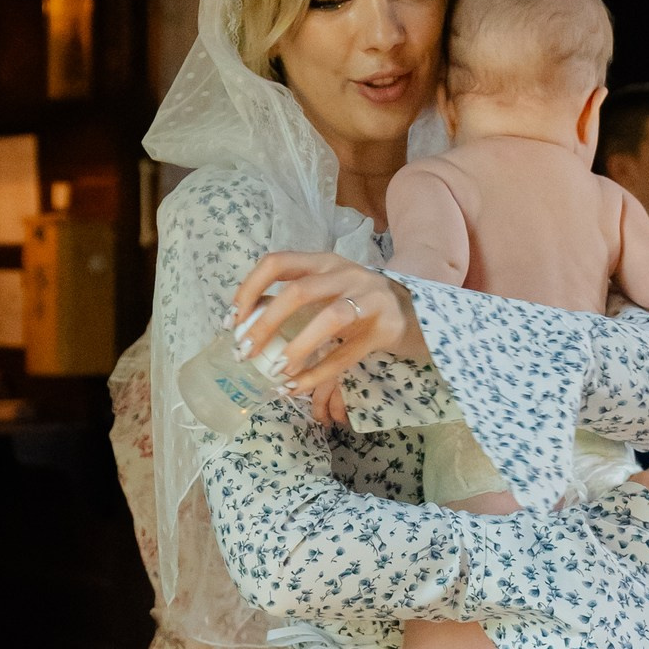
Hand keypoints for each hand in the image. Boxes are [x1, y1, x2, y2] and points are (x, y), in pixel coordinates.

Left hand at [230, 253, 425, 397]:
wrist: (416, 312)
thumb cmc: (360, 303)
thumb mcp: (328, 291)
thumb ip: (294, 300)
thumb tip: (246, 323)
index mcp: (324, 261)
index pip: (277, 263)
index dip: (249, 290)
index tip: (233, 321)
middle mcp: (345, 273)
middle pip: (298, 291)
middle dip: (266, 324)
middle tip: (245, 353)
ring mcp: (369, 298)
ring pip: (329, 318)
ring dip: (296, 347)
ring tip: (275, 372)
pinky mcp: (386, 328)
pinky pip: (347, 354)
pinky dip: (318, 373)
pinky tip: (296, 386)